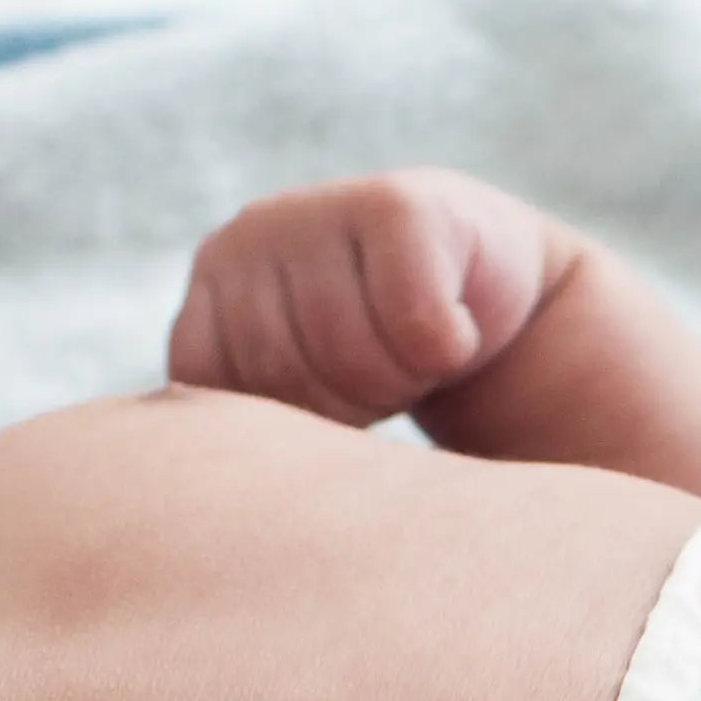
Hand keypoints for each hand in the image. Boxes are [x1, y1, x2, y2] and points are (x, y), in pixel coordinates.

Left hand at [169, 168, 568, 427]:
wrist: (489, 289)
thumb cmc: (389, 356)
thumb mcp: (303, 391)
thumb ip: (248, 418)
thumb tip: (217, 493)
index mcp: (210, 291)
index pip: (216, 391)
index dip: (293, 424)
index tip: (335, 406)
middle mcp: (245, 238)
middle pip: (286, 376)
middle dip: (351, 404)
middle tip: (387, 377)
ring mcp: (315, 212)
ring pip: (350, 354)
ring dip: (403, 378)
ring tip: (416, 353)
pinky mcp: (396, 207)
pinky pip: (415, 322)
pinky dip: (449, 347)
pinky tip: (455, 327)